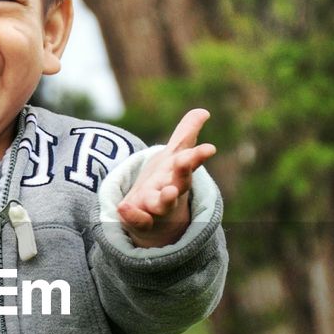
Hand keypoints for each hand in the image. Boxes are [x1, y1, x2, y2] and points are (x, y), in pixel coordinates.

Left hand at [117, 109, 215, 247]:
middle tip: (185, 161)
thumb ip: (186, 134)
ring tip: (169, 192)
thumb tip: (204, 111)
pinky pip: (138, 220)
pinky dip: (132, 215)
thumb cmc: (167, 183)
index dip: (199, 155)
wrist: (157, 222)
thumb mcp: (174, 157)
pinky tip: (123, 207)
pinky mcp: (140, 220)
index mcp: (178, 174)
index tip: (210, 148)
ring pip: (163, 204)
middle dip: (184, 171)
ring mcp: (156, 207)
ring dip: (166, 198)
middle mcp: (171, 190)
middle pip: (181, 182)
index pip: (190, 162)